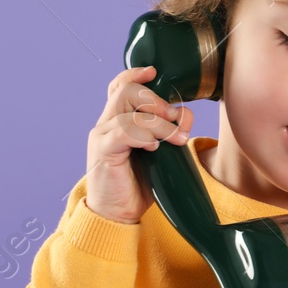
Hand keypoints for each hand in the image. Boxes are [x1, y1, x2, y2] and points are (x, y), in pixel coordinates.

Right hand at [84, 65, 193, 224]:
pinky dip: (143, 135)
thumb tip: (185, 114)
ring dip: (160, 124)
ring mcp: (101, 136)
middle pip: (126, 91)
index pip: (120, 86)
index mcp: (117, 121)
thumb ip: (170, 132)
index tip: (154, 72)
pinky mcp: (102, 151)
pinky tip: (153, 147)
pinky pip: (124, 131)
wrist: (117, 215)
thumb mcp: (159, 155)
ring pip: (129, 112)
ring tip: (176, 140)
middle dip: (157, 101)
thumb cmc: (137, 185)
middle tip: (176, 118)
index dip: (135, 75)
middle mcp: (106, 124)